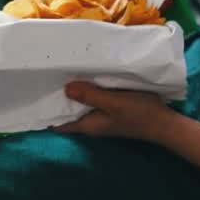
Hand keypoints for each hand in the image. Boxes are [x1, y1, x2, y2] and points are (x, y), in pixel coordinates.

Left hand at [54, 82, 177, 141]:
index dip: (45, 114)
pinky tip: (86, 78)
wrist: (164, 123)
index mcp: (88, 125)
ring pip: (80, 106)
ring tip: (60, 74)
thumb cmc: (138, 113)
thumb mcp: (113, 102)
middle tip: (45, 79)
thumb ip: (90, 96)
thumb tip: (65, 88)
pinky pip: (93, 101)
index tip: (34, 97)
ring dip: (73, 94)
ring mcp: (102, 117)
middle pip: (68, 113)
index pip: (59, 124)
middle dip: (57, 99)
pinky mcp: (111, 110)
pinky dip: (87, 91)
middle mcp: (92, 123)